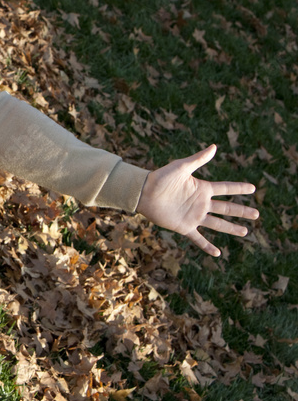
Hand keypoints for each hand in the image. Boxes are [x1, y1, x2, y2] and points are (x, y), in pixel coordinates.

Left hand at [136, 144, 257, 255]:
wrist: (143, 192)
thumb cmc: (160, 178)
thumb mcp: (181, 167)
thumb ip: (198, 159)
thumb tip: (214, 147)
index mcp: (202, 188)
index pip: (226, 188)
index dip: (239, 188)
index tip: (253, 188)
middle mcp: (201, 203)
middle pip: (226, 208)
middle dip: (242, 211)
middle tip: (257, 214)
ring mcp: (194, 216)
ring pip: (217, 224)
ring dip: (231, 229)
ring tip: (245, 232)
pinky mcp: (184, 226)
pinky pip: (198, 238)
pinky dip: (207, 246)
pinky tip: (217, 253)